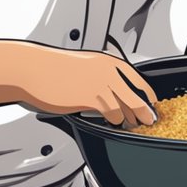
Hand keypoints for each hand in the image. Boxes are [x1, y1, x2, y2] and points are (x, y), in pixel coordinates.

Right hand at [12, 46, 157, 126]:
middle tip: (148, 121)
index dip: (149, 96)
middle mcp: (109, 72)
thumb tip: (113, 91)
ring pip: (127, 109)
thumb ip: (101, 76)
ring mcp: (101, 85)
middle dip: (145, 113)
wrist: (33, 69)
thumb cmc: (52, 68)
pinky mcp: (91, 99)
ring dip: (129, 120)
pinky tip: (112, 123)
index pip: (139, 81)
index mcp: (108, 62)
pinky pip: (112, 115)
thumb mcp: (84, 66)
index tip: (153, 104)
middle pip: (138, 98)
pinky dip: (114, 121)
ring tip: (129, 125)